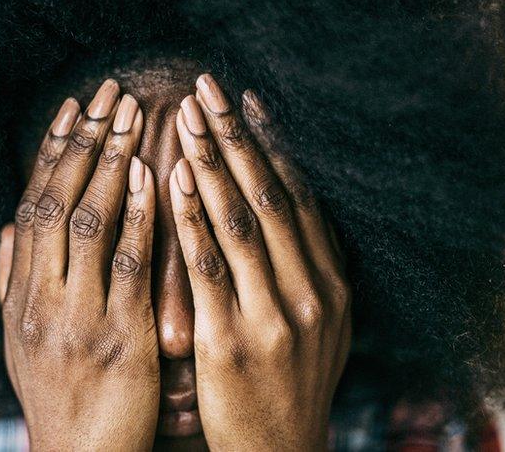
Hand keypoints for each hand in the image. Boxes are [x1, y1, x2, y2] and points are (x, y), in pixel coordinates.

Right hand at [0, 80, 159, 450]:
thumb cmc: (59, 398)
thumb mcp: (20, 341)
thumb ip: (11, 282)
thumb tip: (7, 228)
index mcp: (19, 296)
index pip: (33, 207)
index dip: (52, 154)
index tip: (73, 108)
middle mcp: (39, 300)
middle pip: (56, 203)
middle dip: (84, 142)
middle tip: (109, 91)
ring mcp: (76, 318)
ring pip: (87, 224)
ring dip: (110, 163)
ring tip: (132, 114)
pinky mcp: (117, 339)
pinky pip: (127, 267)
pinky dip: (137, 216)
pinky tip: (151, 176)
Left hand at [169, 75, 351, 450]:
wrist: (281, 451)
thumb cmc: (291, 384)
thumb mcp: (321, 324)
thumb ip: (310, 268)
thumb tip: (296, 207)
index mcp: (331, 282)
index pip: (298, 196)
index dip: (271, 143)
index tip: (245, 100)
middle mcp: (311, 290)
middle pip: (270, 194)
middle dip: (235, 136)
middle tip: (207, 88)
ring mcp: (275, 315)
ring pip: (240, 220)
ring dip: (211, 162)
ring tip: (185, 117)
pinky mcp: (233, 340)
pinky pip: (208, 266)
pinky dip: (191, 218)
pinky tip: (172, 181)